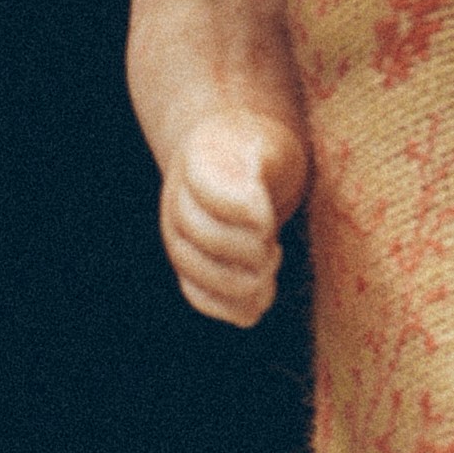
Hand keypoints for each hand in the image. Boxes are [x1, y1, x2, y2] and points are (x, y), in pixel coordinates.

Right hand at [162, 106, 308, 326]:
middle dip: (249, 252)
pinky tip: (257, 306)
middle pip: (205, 237)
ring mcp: (178, 233)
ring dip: (242, 283)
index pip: (216, 194)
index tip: (269, 222)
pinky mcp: (188, 263)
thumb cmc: (258, 152)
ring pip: (197, 271)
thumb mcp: (270, 144)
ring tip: (270, 270)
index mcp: (199, 159)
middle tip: (275, 250)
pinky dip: (229, 308)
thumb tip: (260, 228)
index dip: (248, 216)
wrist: (229, 158)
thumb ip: (268, 173)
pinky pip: (198, 296)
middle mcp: (178, 199)